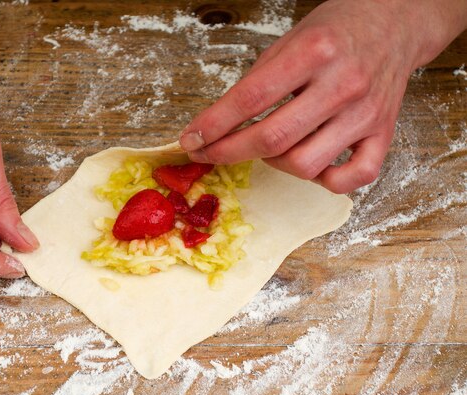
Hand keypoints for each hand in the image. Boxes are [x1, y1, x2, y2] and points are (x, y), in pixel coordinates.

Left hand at [180, 0, 466, 192]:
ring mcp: (366, 113)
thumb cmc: (335, 31)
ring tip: (268, 149)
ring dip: (274, 164)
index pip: (250, 99)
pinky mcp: (385, 132)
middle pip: (274, 138)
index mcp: (314, 52)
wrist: (394, 21)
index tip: (191, 139)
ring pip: (307, 164)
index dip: (213, 125)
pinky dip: (326, 181)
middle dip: (229, 152)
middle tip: (209, 153)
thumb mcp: (288, 41)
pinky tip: (310, 165)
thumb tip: (218, 125)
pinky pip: (355, 177)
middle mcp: (343, 84)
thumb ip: (257, 82)